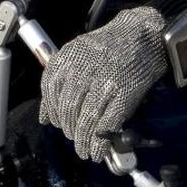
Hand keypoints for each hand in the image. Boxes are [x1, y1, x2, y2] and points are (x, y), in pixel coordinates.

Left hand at [40, 7, 167, 161]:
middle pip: (67, 109)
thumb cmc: (109, 46)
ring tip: (84, 150)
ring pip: (85, 121)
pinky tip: (98, 150)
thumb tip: (45, 116)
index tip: (56, 123)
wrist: (141, 35)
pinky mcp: (122, 95)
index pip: (50, 92)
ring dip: (83, 141)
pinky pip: (105, 125)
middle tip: (74, 138)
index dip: (52, 112)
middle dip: (68, 129)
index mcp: (66, 59)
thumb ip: (59, 80)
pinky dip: (100, 142)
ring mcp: (102, 84)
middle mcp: (81, 72)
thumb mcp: (77, 53)